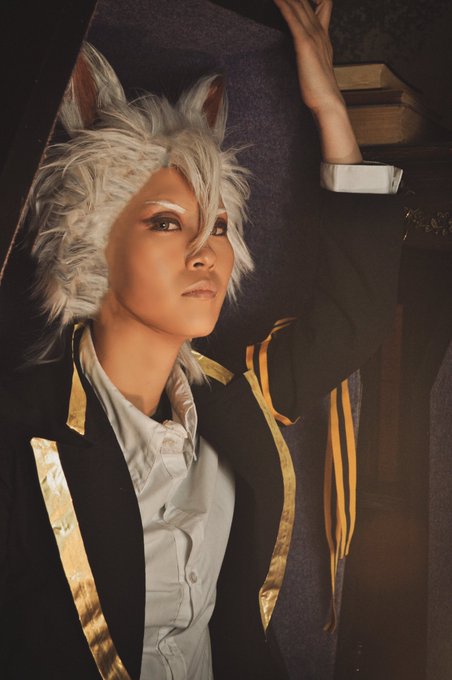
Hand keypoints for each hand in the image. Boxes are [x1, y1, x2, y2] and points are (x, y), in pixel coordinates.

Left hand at [273, 0, 341, 114]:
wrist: (327, 103)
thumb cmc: (318, 91)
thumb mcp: (313, 68)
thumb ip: (309, 56)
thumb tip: (302, 55)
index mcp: (323, 37)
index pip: (321, 4)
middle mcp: (320, 32)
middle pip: (306, 1)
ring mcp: (314, 37)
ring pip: (299, 5)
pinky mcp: (305, 45)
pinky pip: (292, 18)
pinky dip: (284, 5)